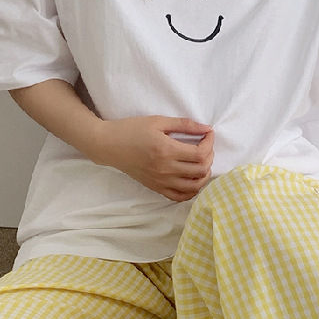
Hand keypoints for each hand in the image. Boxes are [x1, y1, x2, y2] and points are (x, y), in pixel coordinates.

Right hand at [95, 116, 214, 201]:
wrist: (109, 145)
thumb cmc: (132, 129)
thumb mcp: (158, 121)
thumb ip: (184, 124)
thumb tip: (207, 128)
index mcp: (167, 150)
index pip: (200, 153)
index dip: (210, 143)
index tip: (208, 134)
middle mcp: (166, 169)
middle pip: (200, 170)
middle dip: (209, 157)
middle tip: (205, 146)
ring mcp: (161, 181)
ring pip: (194, 186)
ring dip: (204, 175)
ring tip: (201, 163)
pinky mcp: (156, 188)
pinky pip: (180, 197)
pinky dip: (191, 190)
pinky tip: (192, 179)